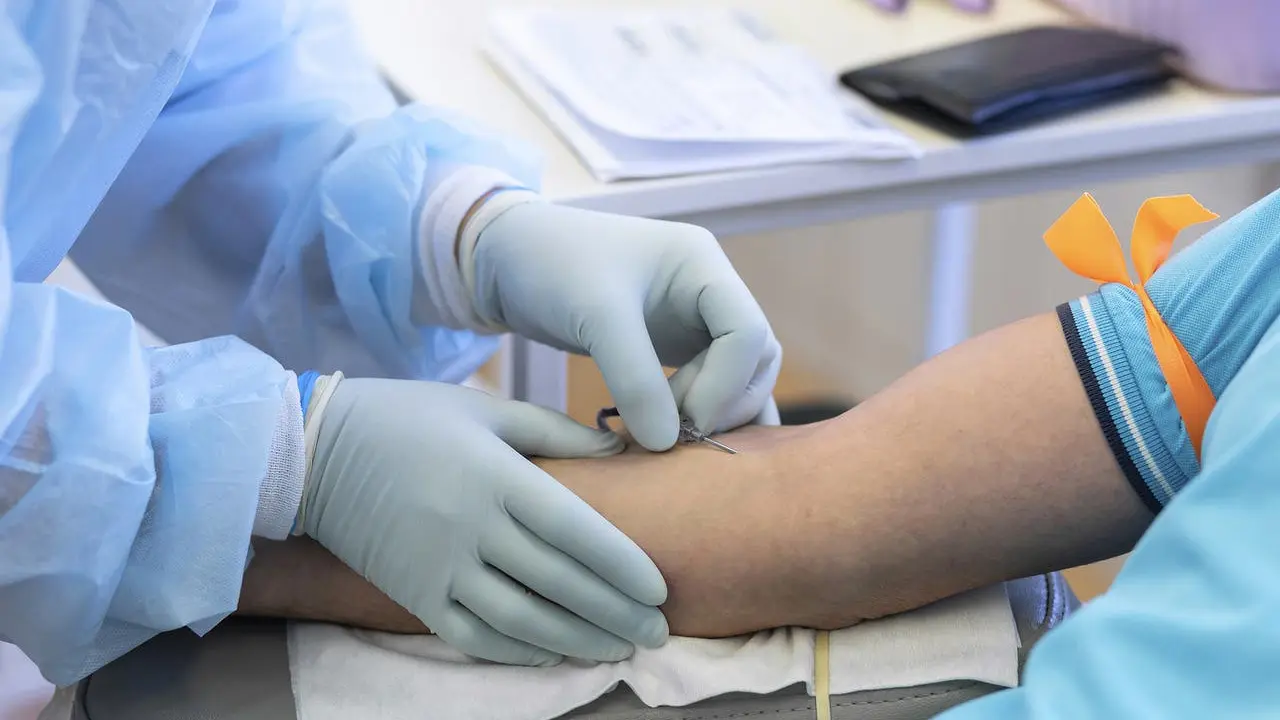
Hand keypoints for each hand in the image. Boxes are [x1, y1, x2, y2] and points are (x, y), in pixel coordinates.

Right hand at [298, 378, 668, 664]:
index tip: (660, 589)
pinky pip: (474, 636)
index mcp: (496, 476)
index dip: (623, 566)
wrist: (315, 451)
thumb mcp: (487, 408)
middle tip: (658, 631)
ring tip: (619, 648)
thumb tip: (621, 451)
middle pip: (559, 583)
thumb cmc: (410, 418)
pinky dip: (520, 651)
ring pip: (522, 620)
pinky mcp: (413, 595)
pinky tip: (556, 653)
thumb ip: (556, 432)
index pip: (575, 531)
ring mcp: (439, 568)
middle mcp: (471, 528)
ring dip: (578, 640)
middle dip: (616, 613)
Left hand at [472, 202, 781, 449]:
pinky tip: (679, 446)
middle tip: (675, 435)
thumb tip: (668, 443)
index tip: (682, 420)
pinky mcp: (674, 346)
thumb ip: (634, 378)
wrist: (506, 257)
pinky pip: (710, 385)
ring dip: (719, 413)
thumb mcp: (594, 317)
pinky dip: (704, 415)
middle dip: (724, 402)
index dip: (725, 385)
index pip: (748, 333)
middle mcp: (709, 291)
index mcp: (702, 265)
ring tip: (673, 441)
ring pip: (741, 376)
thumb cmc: (550, 265)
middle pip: (757, 358)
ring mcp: (695, 319)